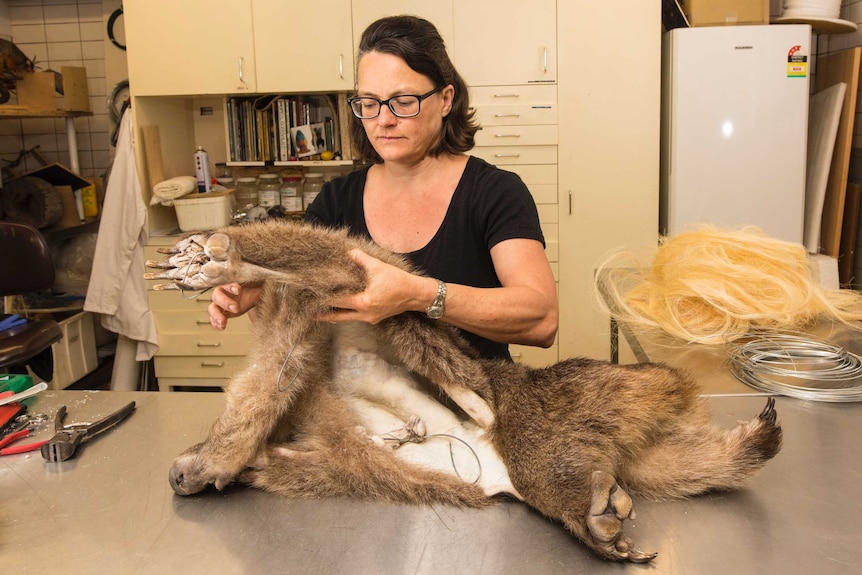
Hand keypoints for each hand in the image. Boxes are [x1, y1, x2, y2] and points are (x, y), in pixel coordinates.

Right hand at [208, 281, 262, 329]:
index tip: (238, 290)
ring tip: (223, 322)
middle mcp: (224, 291)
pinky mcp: (225, 312)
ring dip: (216, 315)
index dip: (230, 286)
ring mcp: (223, 303)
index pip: (225, 281)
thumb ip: (257, 278)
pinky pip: (215, 318)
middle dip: (225, 302)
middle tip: (235, 308)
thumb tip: (269, 275)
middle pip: (217, 295)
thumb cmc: (257, 283)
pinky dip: (216, 323)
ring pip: (213, 308)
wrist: (259, 291)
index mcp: (231, 280)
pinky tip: (221, 327)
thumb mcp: (258, 278)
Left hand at [317, 249, 432, 324]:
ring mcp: (369, 318)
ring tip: (319, 310)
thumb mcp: (378, 267)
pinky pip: (355, 316)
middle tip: (307, 310)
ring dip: (334, 314)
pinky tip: (340, 307)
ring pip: (346, 318)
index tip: (310, 293)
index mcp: (364, 302)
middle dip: (323, 314)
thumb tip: (348, 252)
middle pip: (338, 316)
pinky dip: (346, 312)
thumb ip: (360, 259)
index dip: (323, 296)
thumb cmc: (399, 281)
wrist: (417, 295)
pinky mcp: (374, 318)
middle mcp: (364, 314)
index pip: (337, 300)